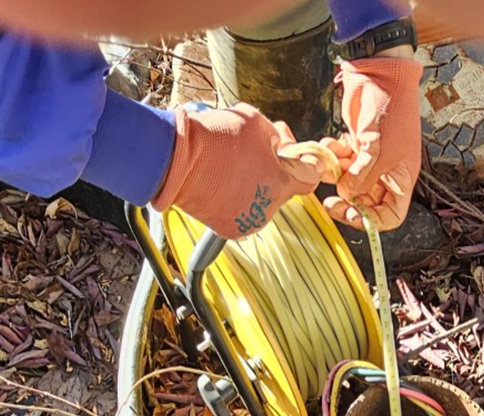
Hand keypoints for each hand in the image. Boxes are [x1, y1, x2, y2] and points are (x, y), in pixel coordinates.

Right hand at [152, 103, 323, 239]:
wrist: (172, 159)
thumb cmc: (212, 140)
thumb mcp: (254, 121)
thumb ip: (275, 136)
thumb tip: (276, 145)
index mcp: (280, 184)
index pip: (311, 177)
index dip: (307, 162)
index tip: (301, 154)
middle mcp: (266, 209)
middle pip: (282, 188)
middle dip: (274, 168)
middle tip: (257, 148)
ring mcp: (246, 221)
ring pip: (261, 199)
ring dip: (254, 183)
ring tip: (233, 162)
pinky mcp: (226, 228)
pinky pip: (240, 209)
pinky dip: (235, 196)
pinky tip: (222, 178)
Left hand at [322, 55, 422, 230]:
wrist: (381, 73)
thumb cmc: (391, 108)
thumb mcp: (378, 150)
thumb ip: (362, 177)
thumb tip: (347, 195)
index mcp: (401, 178)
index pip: (390, 215)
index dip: (371, 220)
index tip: (350, 214)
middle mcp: (387, 172)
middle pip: (366, 202)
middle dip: (348, 200)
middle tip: (330, 200)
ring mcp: (371, 158)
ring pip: (350, 182)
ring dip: (337, 175)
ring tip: (330, 162)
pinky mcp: (356, 144)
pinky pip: (341, 161)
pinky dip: (333, 156)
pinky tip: (330, 144)